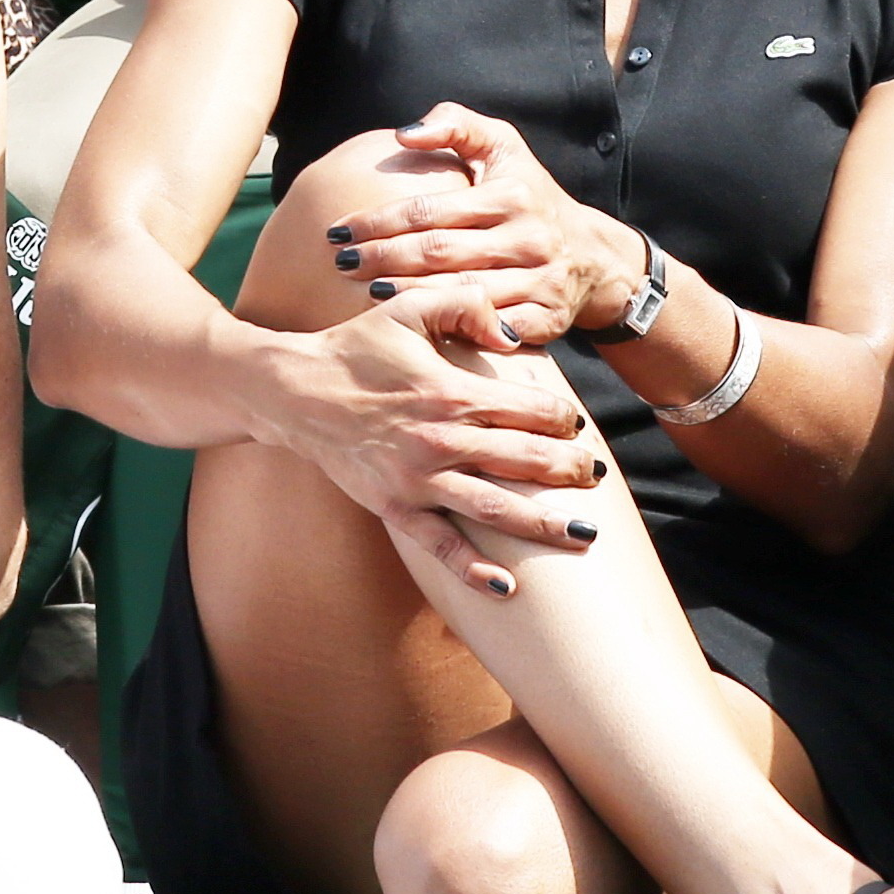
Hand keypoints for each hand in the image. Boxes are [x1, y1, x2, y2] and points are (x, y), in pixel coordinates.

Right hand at [252, 287, 601, 594]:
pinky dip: (474, 570)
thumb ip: (467, 304)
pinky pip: (441, 546)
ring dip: (543, 524)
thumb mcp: (412, 307)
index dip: (564, 419)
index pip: (530, 410)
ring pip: (495, 508)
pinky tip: (508, 589)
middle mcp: (442, 439)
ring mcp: (419, 479)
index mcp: (453, 391)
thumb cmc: (358, 346)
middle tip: (598, 477)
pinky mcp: (395, 508)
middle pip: (525, 460)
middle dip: (570, 471)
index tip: (577, 426)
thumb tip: (513, 337)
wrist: (296, 392)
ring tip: (584, 535)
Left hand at [325, 103, 645, 342]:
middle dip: (383, 258)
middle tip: (341, 263)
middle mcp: (527, 238)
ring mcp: (539, 282)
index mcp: (510, 195)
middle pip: (440, 253)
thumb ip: (457, 125)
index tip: (339, 230)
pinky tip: (420, 329)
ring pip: (460, 293)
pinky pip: (492, 329)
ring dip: (408, 296)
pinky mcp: (546, 319)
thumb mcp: (504, 147)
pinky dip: (456, 329)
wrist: (594, 254)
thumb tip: (405, 134)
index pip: (430, 210)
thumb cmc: (532, 194)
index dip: (379, 220)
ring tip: (364, 293)